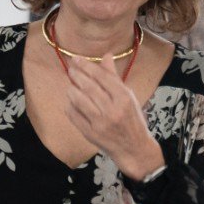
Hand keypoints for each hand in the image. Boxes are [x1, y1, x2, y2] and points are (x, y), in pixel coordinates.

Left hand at [63, 56, 164, 179]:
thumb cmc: (131, 119)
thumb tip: (106, 56)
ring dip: (71, 89)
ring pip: (78, 100)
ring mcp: (100, 123)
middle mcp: (112, 110)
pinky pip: (74, 115)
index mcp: (124, 98)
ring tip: (71, 84)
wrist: (133, 148)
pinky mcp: (90, 133)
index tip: (77, 59)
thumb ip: (114, 77)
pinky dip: (70, 105)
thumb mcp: (128, 97)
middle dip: (77, 75)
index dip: (87, 66)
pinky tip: (71, 100)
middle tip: (71, 69)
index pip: (102, 77)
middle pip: (89, 87)